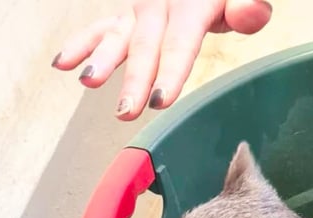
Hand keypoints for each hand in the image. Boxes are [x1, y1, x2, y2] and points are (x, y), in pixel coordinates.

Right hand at [52, 0, 272, 120]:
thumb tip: (250, 11)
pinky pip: (104, 28)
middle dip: (135, 80)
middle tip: (126, 112)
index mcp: (193, 3)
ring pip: (120, 36)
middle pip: (147, 45)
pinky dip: (82, 43)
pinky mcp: (131, 15)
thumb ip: (248, 5)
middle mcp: (162, 4)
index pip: (181, 42)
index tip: (159, 101)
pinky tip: (62, 65)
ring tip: (87, 82)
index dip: (170, 72)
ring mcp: (142, 9)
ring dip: (101, 59)